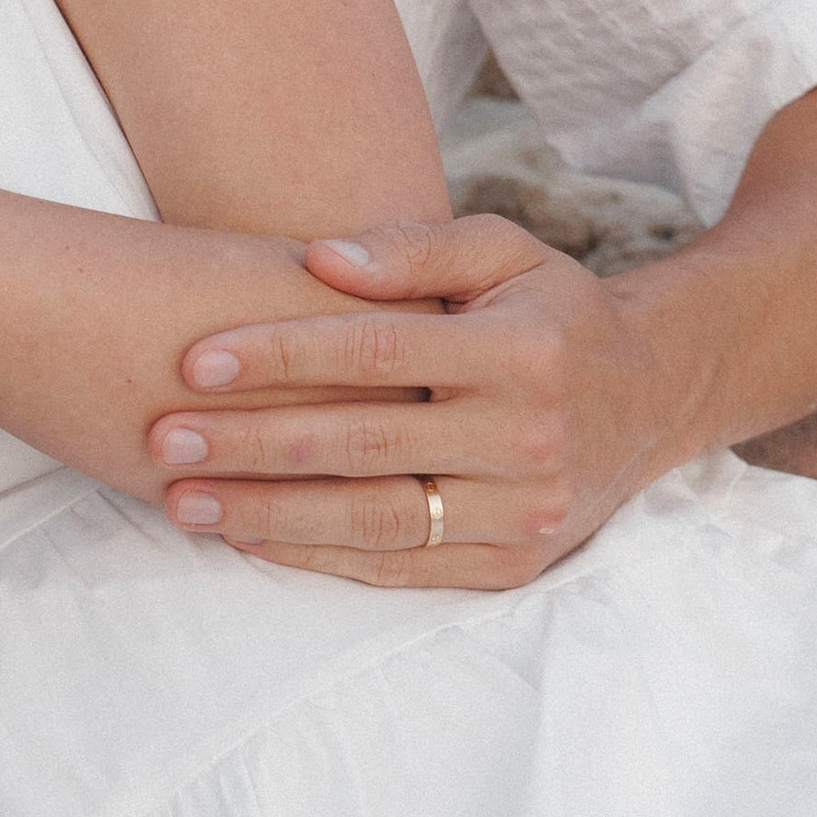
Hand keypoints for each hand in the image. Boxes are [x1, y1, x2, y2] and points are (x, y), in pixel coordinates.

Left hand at [147, 217, 686, 589]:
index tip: (195, 361)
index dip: (281, 356)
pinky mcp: (514, 565)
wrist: (652, 397)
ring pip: (374, 521)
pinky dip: (320, 556)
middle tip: (164, 439)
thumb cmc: (551, 311)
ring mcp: (523, 510)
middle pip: (362, 446)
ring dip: (269, 515)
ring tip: (184, 502)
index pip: (377, 354)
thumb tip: (319, 257)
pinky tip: (252, 539)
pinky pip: (401, 568)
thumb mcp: (504, 251)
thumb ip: (414, 248)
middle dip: (251, 444)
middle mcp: (527, 436)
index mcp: (521, 350)